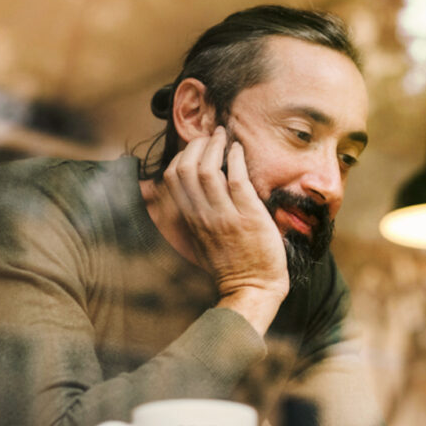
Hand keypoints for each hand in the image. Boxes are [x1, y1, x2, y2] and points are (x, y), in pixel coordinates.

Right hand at [161, 127, 288, 331]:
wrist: (252, 289)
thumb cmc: (231, 265)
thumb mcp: (201, 240)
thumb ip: (195, 217)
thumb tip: (192, 196)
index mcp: (190, 219)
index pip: (173, 178)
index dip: (182, 155)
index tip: (196, 147)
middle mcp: (202, 215)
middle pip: (187, 168)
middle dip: (197, 145)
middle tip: (211, 136)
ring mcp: (224, 215)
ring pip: (208, 170)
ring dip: (216, 146)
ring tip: (224, 137)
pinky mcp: (248, 216)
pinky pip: (236, 179)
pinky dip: (236, 158)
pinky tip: (239, 149)